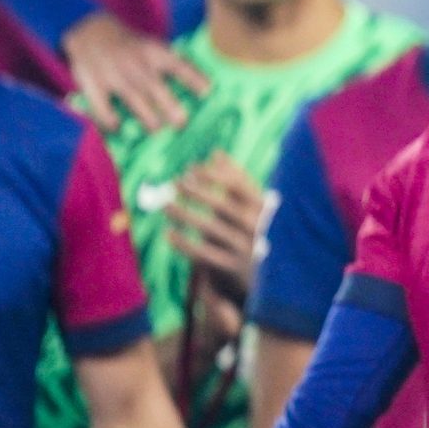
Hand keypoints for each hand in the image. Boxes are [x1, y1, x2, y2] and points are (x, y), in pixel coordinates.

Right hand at [66, 10, 206, 133]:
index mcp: (155, 53)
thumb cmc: (133, 47)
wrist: (93, 32)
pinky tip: (117, 127)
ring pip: (132, 98)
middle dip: (170, 105)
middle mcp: (136, 64)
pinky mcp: (94, 83)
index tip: (208, 92)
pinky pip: (101, 103)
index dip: (193, 78)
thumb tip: (202, 91)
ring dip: (146, 116)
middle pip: (155, 87)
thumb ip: (172, 64)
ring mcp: (114, 74)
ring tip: (157, 130)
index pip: (178, 66)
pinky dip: (108, 116)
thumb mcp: (154, 46)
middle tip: (182, 123)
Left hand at [166, 155, 265, 302]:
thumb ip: (233, 180)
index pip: (239, 186)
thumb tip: (216, 153)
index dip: (214, 175)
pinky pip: (204, 254)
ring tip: (165, 205)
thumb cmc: (244, 230)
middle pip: (224, 205)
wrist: (257, 274)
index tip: (191, 168)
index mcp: (262, 207)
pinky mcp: (233, 267)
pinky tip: (169, 234)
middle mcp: (257, 226)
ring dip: (186, 215)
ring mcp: (246, 247)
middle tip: (176, 183)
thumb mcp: (243, 206)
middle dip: (199, 192)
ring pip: (211, 228)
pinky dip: (185, 244)